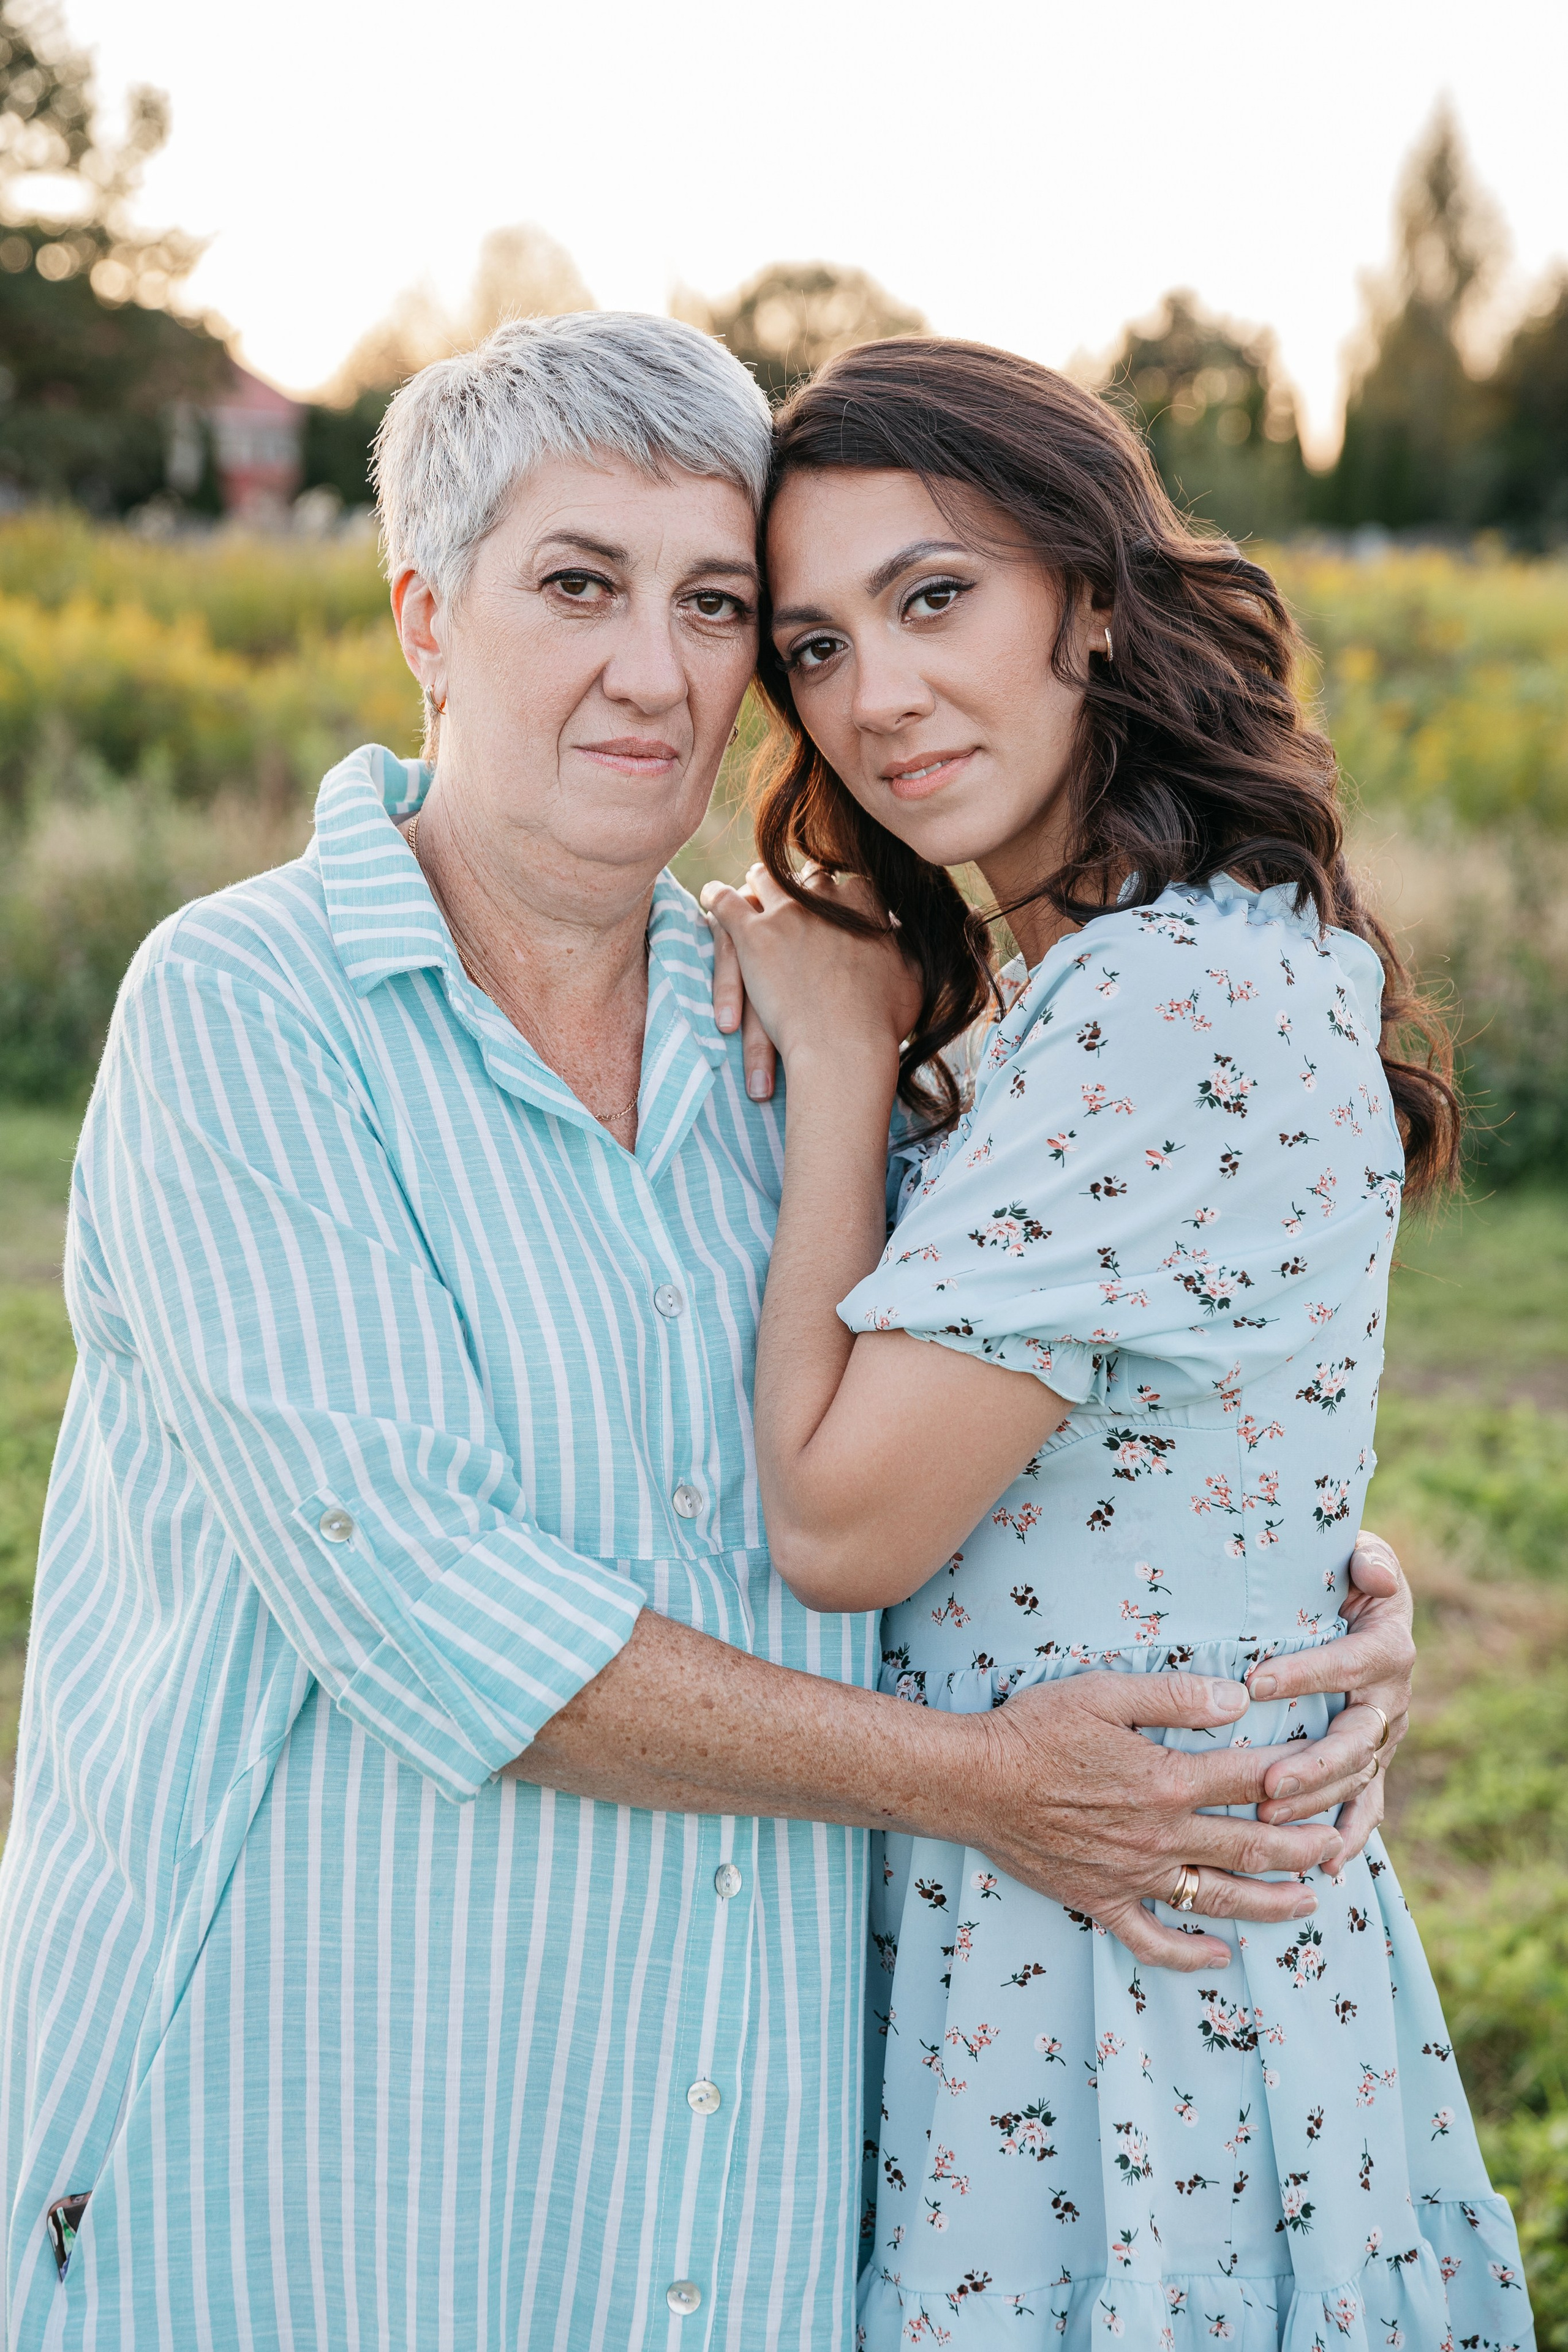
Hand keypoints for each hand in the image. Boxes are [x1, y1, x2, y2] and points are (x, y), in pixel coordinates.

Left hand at [701, 862, 921, 1081]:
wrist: (844, 1045)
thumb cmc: (883, 1022)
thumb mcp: (913, 979)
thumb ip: (907, 951)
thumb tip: (905, 940)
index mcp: (866, 904)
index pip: (852, 884)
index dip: (842, 896)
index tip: (838, 907)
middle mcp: (826, 898)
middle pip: (809, 878)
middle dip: (801, 887)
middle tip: (794, 897)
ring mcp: (787, 913)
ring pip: (765, 879)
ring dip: (759, 883)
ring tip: (750, 889)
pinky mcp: (752, 934)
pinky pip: (724, 902)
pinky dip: (716, 897)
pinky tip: (710, 897)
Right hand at [945, 1670, 1345, 1971]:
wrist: (972, 1781)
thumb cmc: (1036, 1728)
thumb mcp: (1104, 1693)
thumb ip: (1175, 1697)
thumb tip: (1239, 1700)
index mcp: (1167, 1780)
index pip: (1252, 1779)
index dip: (1299, 1772)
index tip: (1332, 1769)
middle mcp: (1160, 1835)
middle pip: (1251, 1844)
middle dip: (1304, 1846)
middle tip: (1341, 1843)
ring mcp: (1133, 1875)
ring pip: (1218, 1898)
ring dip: (1271, 1903)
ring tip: (1311, 1902)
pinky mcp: (1100, 1900)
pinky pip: (1152, 1939)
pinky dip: (1190, 1954)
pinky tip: (1220, 1958)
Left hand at [1248, 1528, 1412, 1857]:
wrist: (1368, 1607)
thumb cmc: (1351, 1578)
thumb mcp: (1363, 1557)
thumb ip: (1370, 1560)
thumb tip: (1371, 1571)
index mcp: (1388, 1649)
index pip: (1349, 1664)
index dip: (1307, 1674)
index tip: (1256, 1683)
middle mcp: (1391, 1700)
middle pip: (1358, 1739)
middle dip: (1315, 1764)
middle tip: (1269, 1782)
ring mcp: (1383, 1737)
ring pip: (1356, 1779)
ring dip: (1316, 1802)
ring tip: (1268, 1817)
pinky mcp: (1373, 1763)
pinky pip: (1366, 1807)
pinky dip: (1349, 1838)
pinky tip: (1323, 1866)